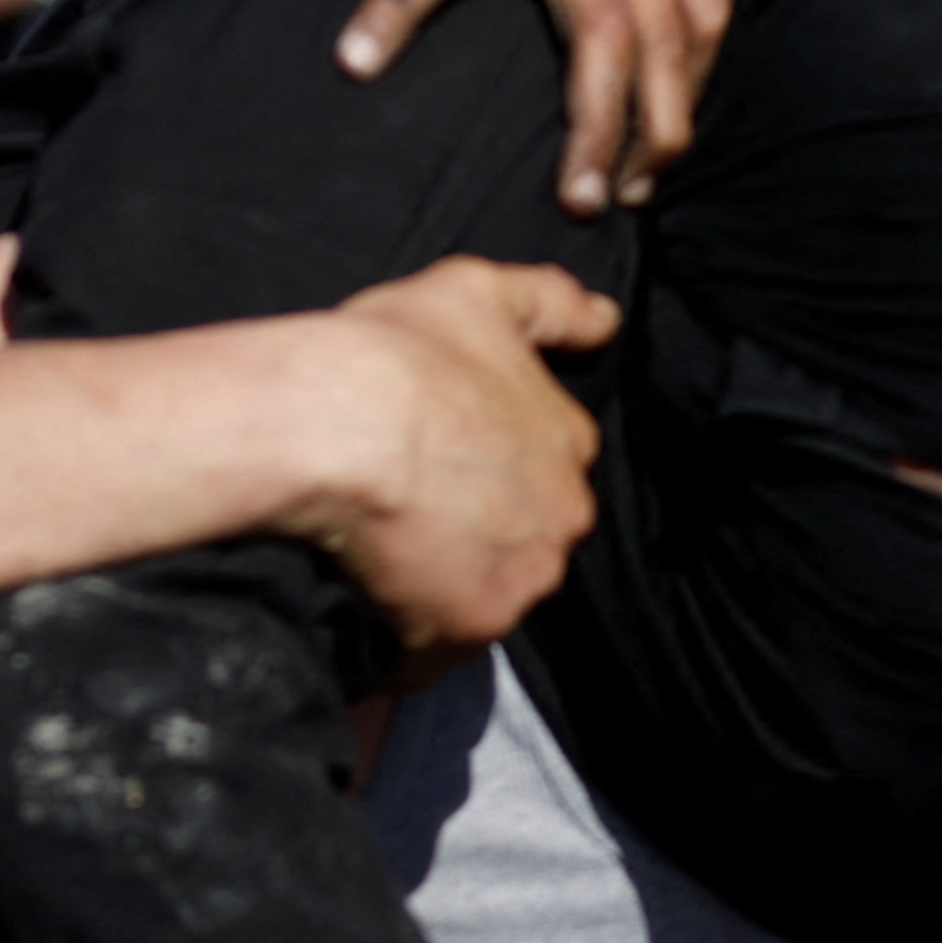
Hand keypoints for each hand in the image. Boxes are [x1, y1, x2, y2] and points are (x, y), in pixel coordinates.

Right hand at [276, 258, 621, 650]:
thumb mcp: (479, 292)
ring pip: (489, 592)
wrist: (335, 422)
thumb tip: (607, 320)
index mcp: (567, 442)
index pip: (546, 466)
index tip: (446, 459)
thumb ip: (551, 304)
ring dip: (447, 583)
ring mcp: (521, 580)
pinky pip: (439, 650)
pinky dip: (407, 638)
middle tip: (410, 508)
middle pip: (525, 536)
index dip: (493, 463)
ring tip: (381, 554)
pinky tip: (369, 605)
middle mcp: (561, 517)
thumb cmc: (399, 351)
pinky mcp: (467, 631)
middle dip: (480, 529)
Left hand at [284, 0, 738, 211]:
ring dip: (653, 127)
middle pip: (597, 35)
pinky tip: (669, 139)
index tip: (355, 63)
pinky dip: (694, 85)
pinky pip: (703, 27)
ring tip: (626, 196)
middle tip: (577, 201)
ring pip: (663, 47)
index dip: (396, 5)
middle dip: (595, 124)